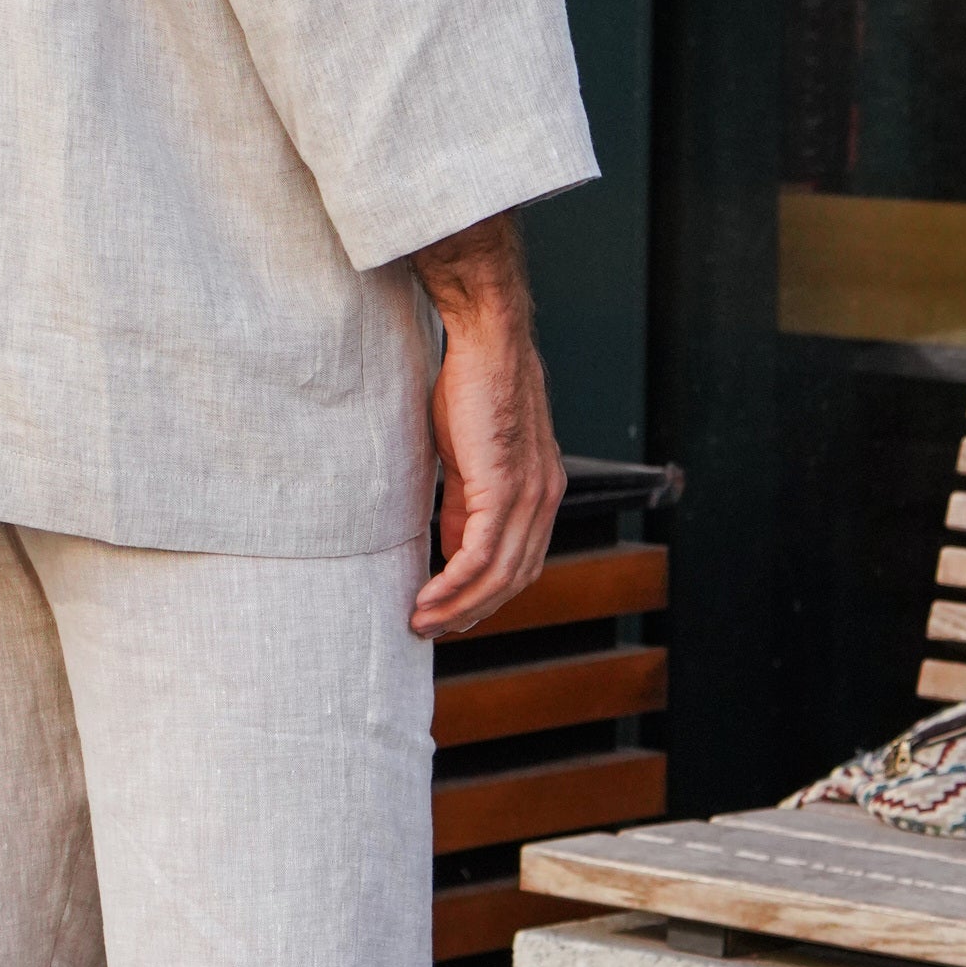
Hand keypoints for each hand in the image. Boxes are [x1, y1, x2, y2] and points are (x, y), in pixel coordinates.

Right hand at [407, 209, 564, 639]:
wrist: (487, 338)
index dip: (489, 595)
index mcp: (543, 490)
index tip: (452, 613)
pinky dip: (453, 586)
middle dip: (472, 612)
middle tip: (431, 628)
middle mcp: (545, 498)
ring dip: (457, 608)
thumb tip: (452, 545)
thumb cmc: (474, 384)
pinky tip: (426, 599)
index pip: (523, 561)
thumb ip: (467, 499)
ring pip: (498, 576)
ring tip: (420, 621)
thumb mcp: (470, 454)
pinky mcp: (504, 488)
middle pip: (514, 579)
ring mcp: (529, 496)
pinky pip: (479, 557)